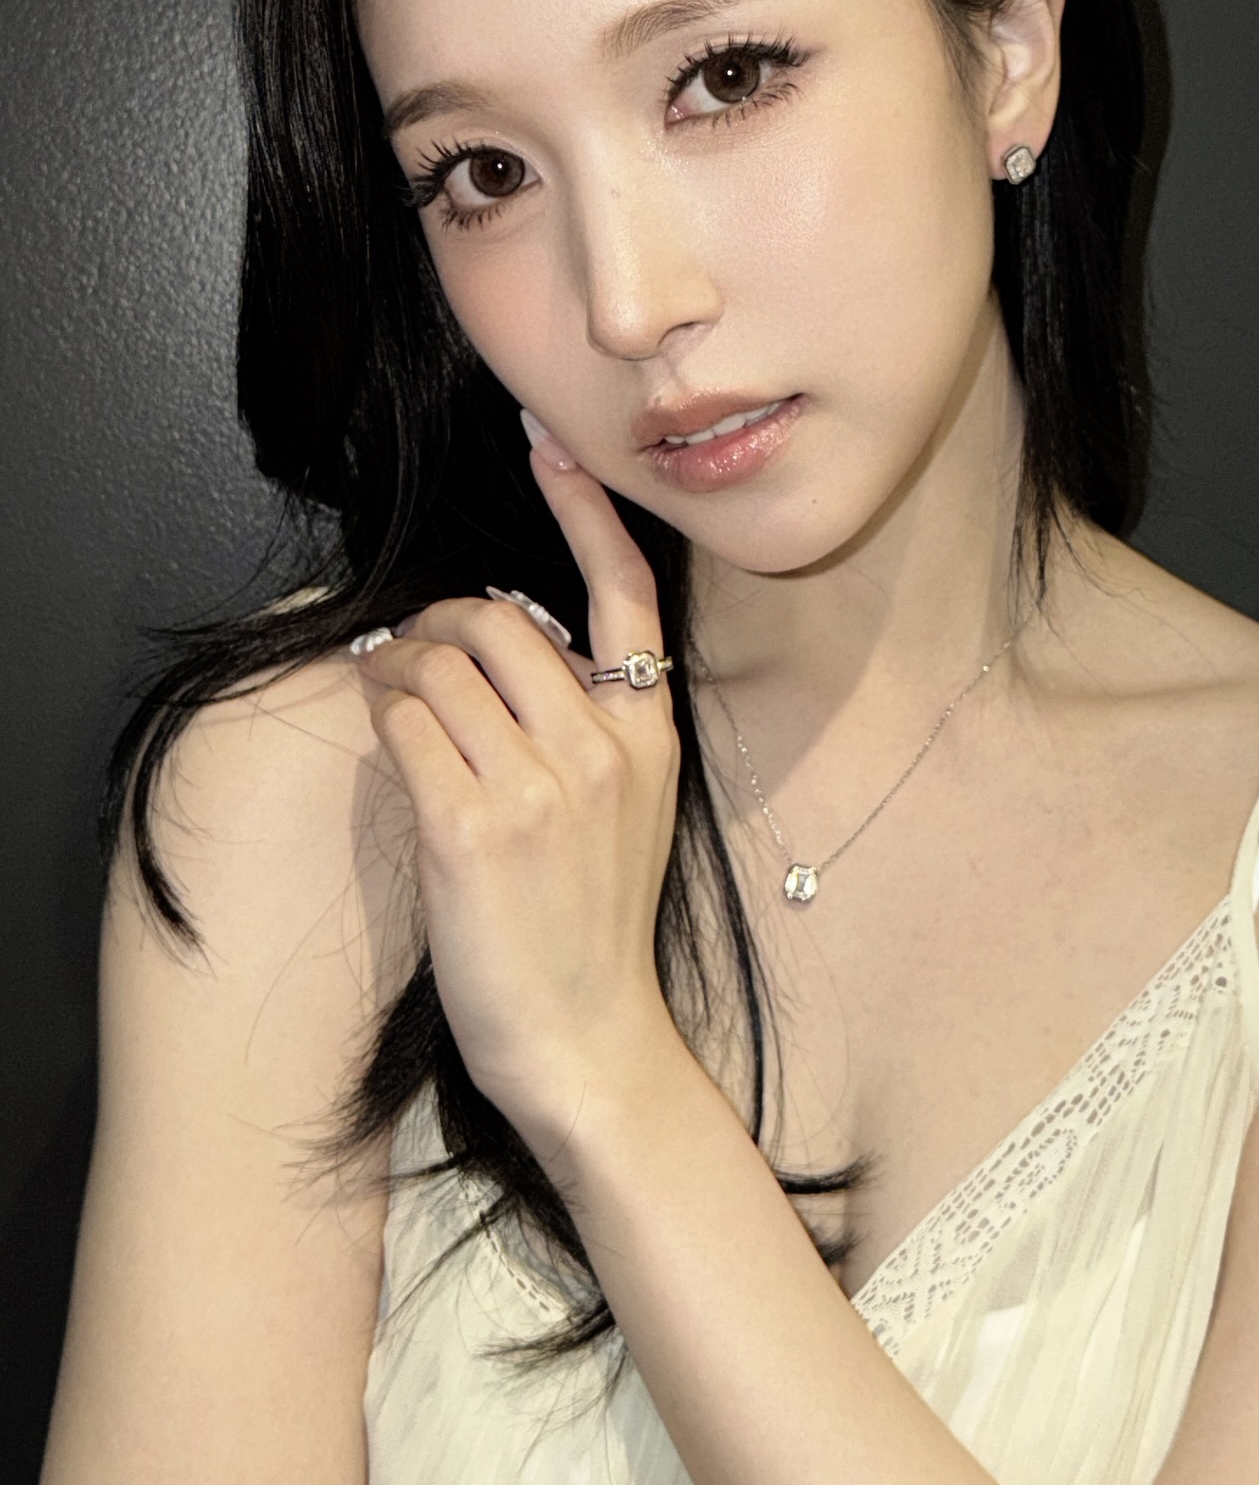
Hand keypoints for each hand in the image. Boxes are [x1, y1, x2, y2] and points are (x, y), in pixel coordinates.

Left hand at [356, 438, 682, 1160]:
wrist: (589, 1039)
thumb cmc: (595, 926)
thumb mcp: (631, 810)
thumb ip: (589, 722)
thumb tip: (505, 641)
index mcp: (649, 732)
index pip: (624, 594)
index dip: (584, 510)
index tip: (550, 445)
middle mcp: (602, 744)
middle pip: (498, 619)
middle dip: (438, 620)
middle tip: (410, 647)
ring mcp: (539, 784)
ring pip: (441, 664)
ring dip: (396, 664)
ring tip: (388, 688)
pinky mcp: (471, 825)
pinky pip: (406, 722)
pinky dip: (383, 710)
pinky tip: (386, 727)